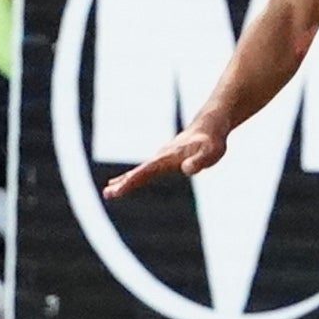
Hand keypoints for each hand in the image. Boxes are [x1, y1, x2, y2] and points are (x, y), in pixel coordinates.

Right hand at [104, 118, 227, 198]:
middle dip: (123, 183)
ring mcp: (161, 157)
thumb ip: (200, 161)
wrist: (210, 124)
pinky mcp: (164, 158)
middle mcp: (161, 156)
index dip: (132, 181)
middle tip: (107, 194)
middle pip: (139, 171)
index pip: (146, 171)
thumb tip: (187, 169)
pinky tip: (126, 180)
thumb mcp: (211, 152)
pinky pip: (145, 169)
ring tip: (109, 191)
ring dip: (124, 180)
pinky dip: (133, 176)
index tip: (118, 190)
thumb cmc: (212, 141)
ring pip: (139, 170)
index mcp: (168, 157)